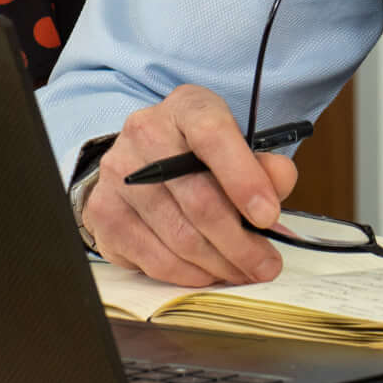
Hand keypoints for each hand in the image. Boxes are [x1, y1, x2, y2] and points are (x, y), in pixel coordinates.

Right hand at [81, 85, 300, 287]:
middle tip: (266, 265)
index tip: (268, 217)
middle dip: (240, 243)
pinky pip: (154, 258)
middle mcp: (145, 133)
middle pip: (199, 200)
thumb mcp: (238, 148)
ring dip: (219, 265)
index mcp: (186, 108)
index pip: (213, 136)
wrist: (142, 162)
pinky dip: (189, 275)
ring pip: (179, 237)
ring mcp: (119, 174)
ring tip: (242, 272)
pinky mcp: (105, 213)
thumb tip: (277, 186)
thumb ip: (265, 166)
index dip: (244, 180)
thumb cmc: (199, 157)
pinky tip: (208, 272)